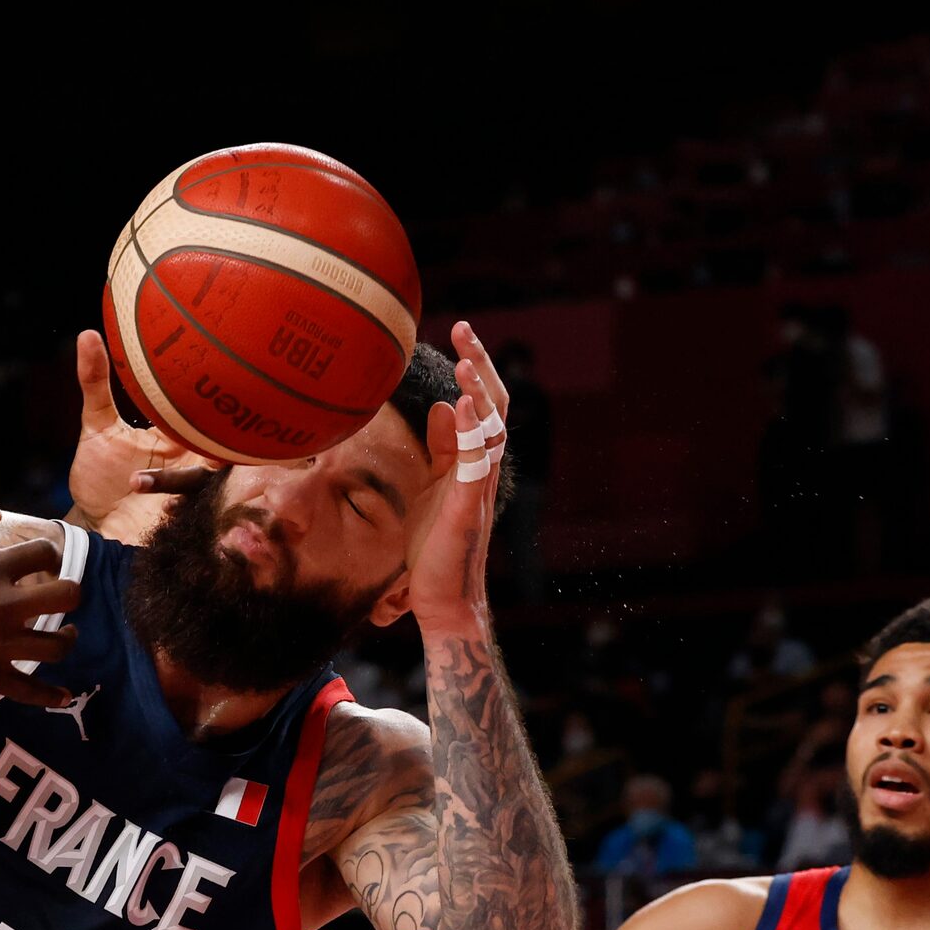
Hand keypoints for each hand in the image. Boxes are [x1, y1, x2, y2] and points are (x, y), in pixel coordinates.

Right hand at [0, 491, 81, 708]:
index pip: (45, 553)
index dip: (49, 555)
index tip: (44, 564)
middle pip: (67, 596)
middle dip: (70, 594)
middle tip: (61, 597)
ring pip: (58, 644)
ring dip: (67, 638)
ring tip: (65, 635)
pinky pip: (31, 690)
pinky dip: (52, 694)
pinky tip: (64, 693)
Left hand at [66, 330, 216, 543]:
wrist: (95, 527)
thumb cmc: (99, 477)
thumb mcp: (96, 428)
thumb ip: (95, 383)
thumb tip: (87, 334)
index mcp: (181, 437)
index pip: (209, 413)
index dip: (219, 399)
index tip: (216, 383)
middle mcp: (196, 463)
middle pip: (224, 448)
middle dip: (216, 442)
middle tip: (185, 442)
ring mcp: (194, 494)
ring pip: (209, 482)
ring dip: (176, 482)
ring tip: (134, 482)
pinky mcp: (187, 523)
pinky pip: (197, 513)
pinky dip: (179, 507)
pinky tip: (151, 503)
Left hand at [405, 320, 509, 622]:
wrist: (444, 601)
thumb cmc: (436, 549)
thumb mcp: (435, 488)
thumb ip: (444, 450)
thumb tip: (443, 408)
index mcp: (475, 462)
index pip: (483, 404)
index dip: (475, 369)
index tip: (459, 336)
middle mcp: (485, 470)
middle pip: (494, 406)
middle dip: (481, 366)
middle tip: (465, 329)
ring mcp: (479, 488)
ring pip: (491, 430)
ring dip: (479, 393)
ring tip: (465, 360)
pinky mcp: (467, 507)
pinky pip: (476, 463)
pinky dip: (472, 433)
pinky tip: (462, 406)